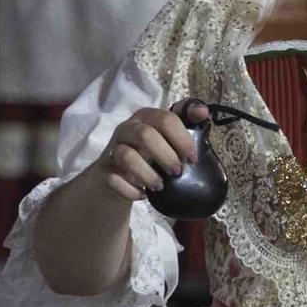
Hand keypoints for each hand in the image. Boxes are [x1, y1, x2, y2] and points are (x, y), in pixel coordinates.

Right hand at [91, 101, 206, 201]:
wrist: (114, 175)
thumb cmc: (147, 153)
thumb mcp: (165, 137)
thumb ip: (185, 123)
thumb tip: (203, 112)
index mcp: (145, 117)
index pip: (165, 119)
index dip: (182, 139)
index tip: (192, 158)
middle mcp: (126, 129)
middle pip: (145, 135)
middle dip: (166, 156)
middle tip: (177, 172)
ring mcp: (112, 149)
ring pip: (126, 156)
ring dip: (147, 174)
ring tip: (159, 186)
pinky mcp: (103, 170)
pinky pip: (114, 179)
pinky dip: (130, 189)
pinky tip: (142, 194)